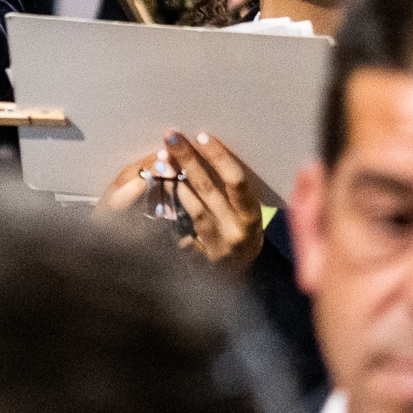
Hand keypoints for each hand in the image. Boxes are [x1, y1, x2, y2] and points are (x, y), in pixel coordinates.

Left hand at [96, 132, 267, 277]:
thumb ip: (233, 189)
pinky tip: (161, 188)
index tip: (202, 136)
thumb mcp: (246, 212)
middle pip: (209, 190)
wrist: (236, 276)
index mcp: (252, 216)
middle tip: (172, 137)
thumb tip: (207, 147)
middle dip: (189, 160)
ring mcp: (216, 245)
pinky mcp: (199, 257)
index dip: (220, 158)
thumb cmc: (240, 232)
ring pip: (193, 207)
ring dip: (175, 180)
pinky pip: (182, 227)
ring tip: (162, 158)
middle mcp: (236, 230)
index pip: (236, 182)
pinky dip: (171, 205)